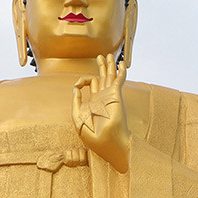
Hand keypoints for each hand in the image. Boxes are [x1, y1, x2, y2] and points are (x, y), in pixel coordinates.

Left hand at [72, 55, 130, 171]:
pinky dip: (120, 71)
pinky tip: (121, 63)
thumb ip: (76, 103)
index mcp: (94, 102)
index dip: (82, 81)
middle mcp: (103, 97)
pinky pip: (119, 79)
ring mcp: (110, 95)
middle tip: (100, 57)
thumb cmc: (93, 135)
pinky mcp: (116, 94)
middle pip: (102, 77)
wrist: (108, 141)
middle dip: (100, 67)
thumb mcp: (78, 119)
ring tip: (109, 55)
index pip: (90, 85)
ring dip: (109, 65)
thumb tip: (75, 90)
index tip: (77, 86)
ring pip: (110, 76)